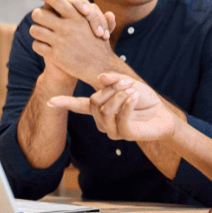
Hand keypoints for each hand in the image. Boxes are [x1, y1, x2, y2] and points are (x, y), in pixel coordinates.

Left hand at [29, 0, 115, 86]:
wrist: (101, 66)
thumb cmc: (97, 41)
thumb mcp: (91, 20)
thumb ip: (72, 3)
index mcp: (77, 16)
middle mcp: (67, 27)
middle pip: (38, 14)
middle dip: (38, 16)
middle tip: (41, 19)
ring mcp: (60, 41)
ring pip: (35, 30)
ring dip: (37, 31)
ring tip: (42, 34)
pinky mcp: (56, 55)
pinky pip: (37, 45)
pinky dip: (39, 45)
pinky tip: (45, 46)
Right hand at [48, 73, 176, 140]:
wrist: (162, 114)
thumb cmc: (143, 99)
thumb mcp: (128, 84)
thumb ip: (115, 80)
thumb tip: (101, 77)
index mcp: (100, 107)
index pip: (78, 105)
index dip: (64, 103)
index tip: (49, 101)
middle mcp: (102, 120)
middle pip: (94, 102)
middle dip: (110, 89)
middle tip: (128, 83)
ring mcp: (112, 130)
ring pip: (105, 111)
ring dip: (120, 97)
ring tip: (133, 91)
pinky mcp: (125, 135)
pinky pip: (120, 119)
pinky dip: (128, 105)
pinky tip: (135, 98)